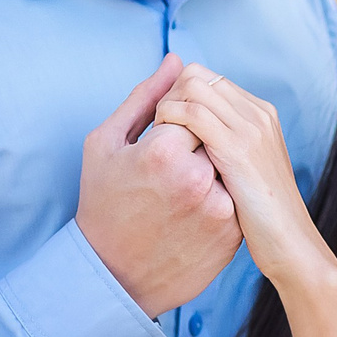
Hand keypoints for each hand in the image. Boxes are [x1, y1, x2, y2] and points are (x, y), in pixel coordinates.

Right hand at [77, 56, 241, 316]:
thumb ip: (145, 96)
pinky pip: (234, 196)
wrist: (112, 277)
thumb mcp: (107, 143)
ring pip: (226, 166)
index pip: (189, 110)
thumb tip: (177, 59)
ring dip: (208, 173)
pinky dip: (217, 199)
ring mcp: (219, 209)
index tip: (154, 153)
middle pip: (212, 135)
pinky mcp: (233, 234)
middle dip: (193, 148)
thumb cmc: (102, 204)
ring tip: (176, 198)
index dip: (170, 128)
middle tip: (165, 177)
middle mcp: (197, 179)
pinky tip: (188, 216)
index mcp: (163, 151)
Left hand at [150, 65, 330, 288]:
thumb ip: (227, 146)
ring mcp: (250, 128)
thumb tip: (196, 134)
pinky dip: (170, 122)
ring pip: (191, 87)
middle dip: (167, 96)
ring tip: (158, 140)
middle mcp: (257, 113)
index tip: (164, 126)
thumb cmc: (264, 217)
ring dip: (165, 108)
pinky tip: (164, 149)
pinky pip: (193, 115)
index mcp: (260, 113)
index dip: (177, 96)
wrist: (291, 243)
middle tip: (156, 132)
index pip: (206, 78)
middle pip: (196, 75)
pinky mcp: (238, 148)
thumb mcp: (247, 172)